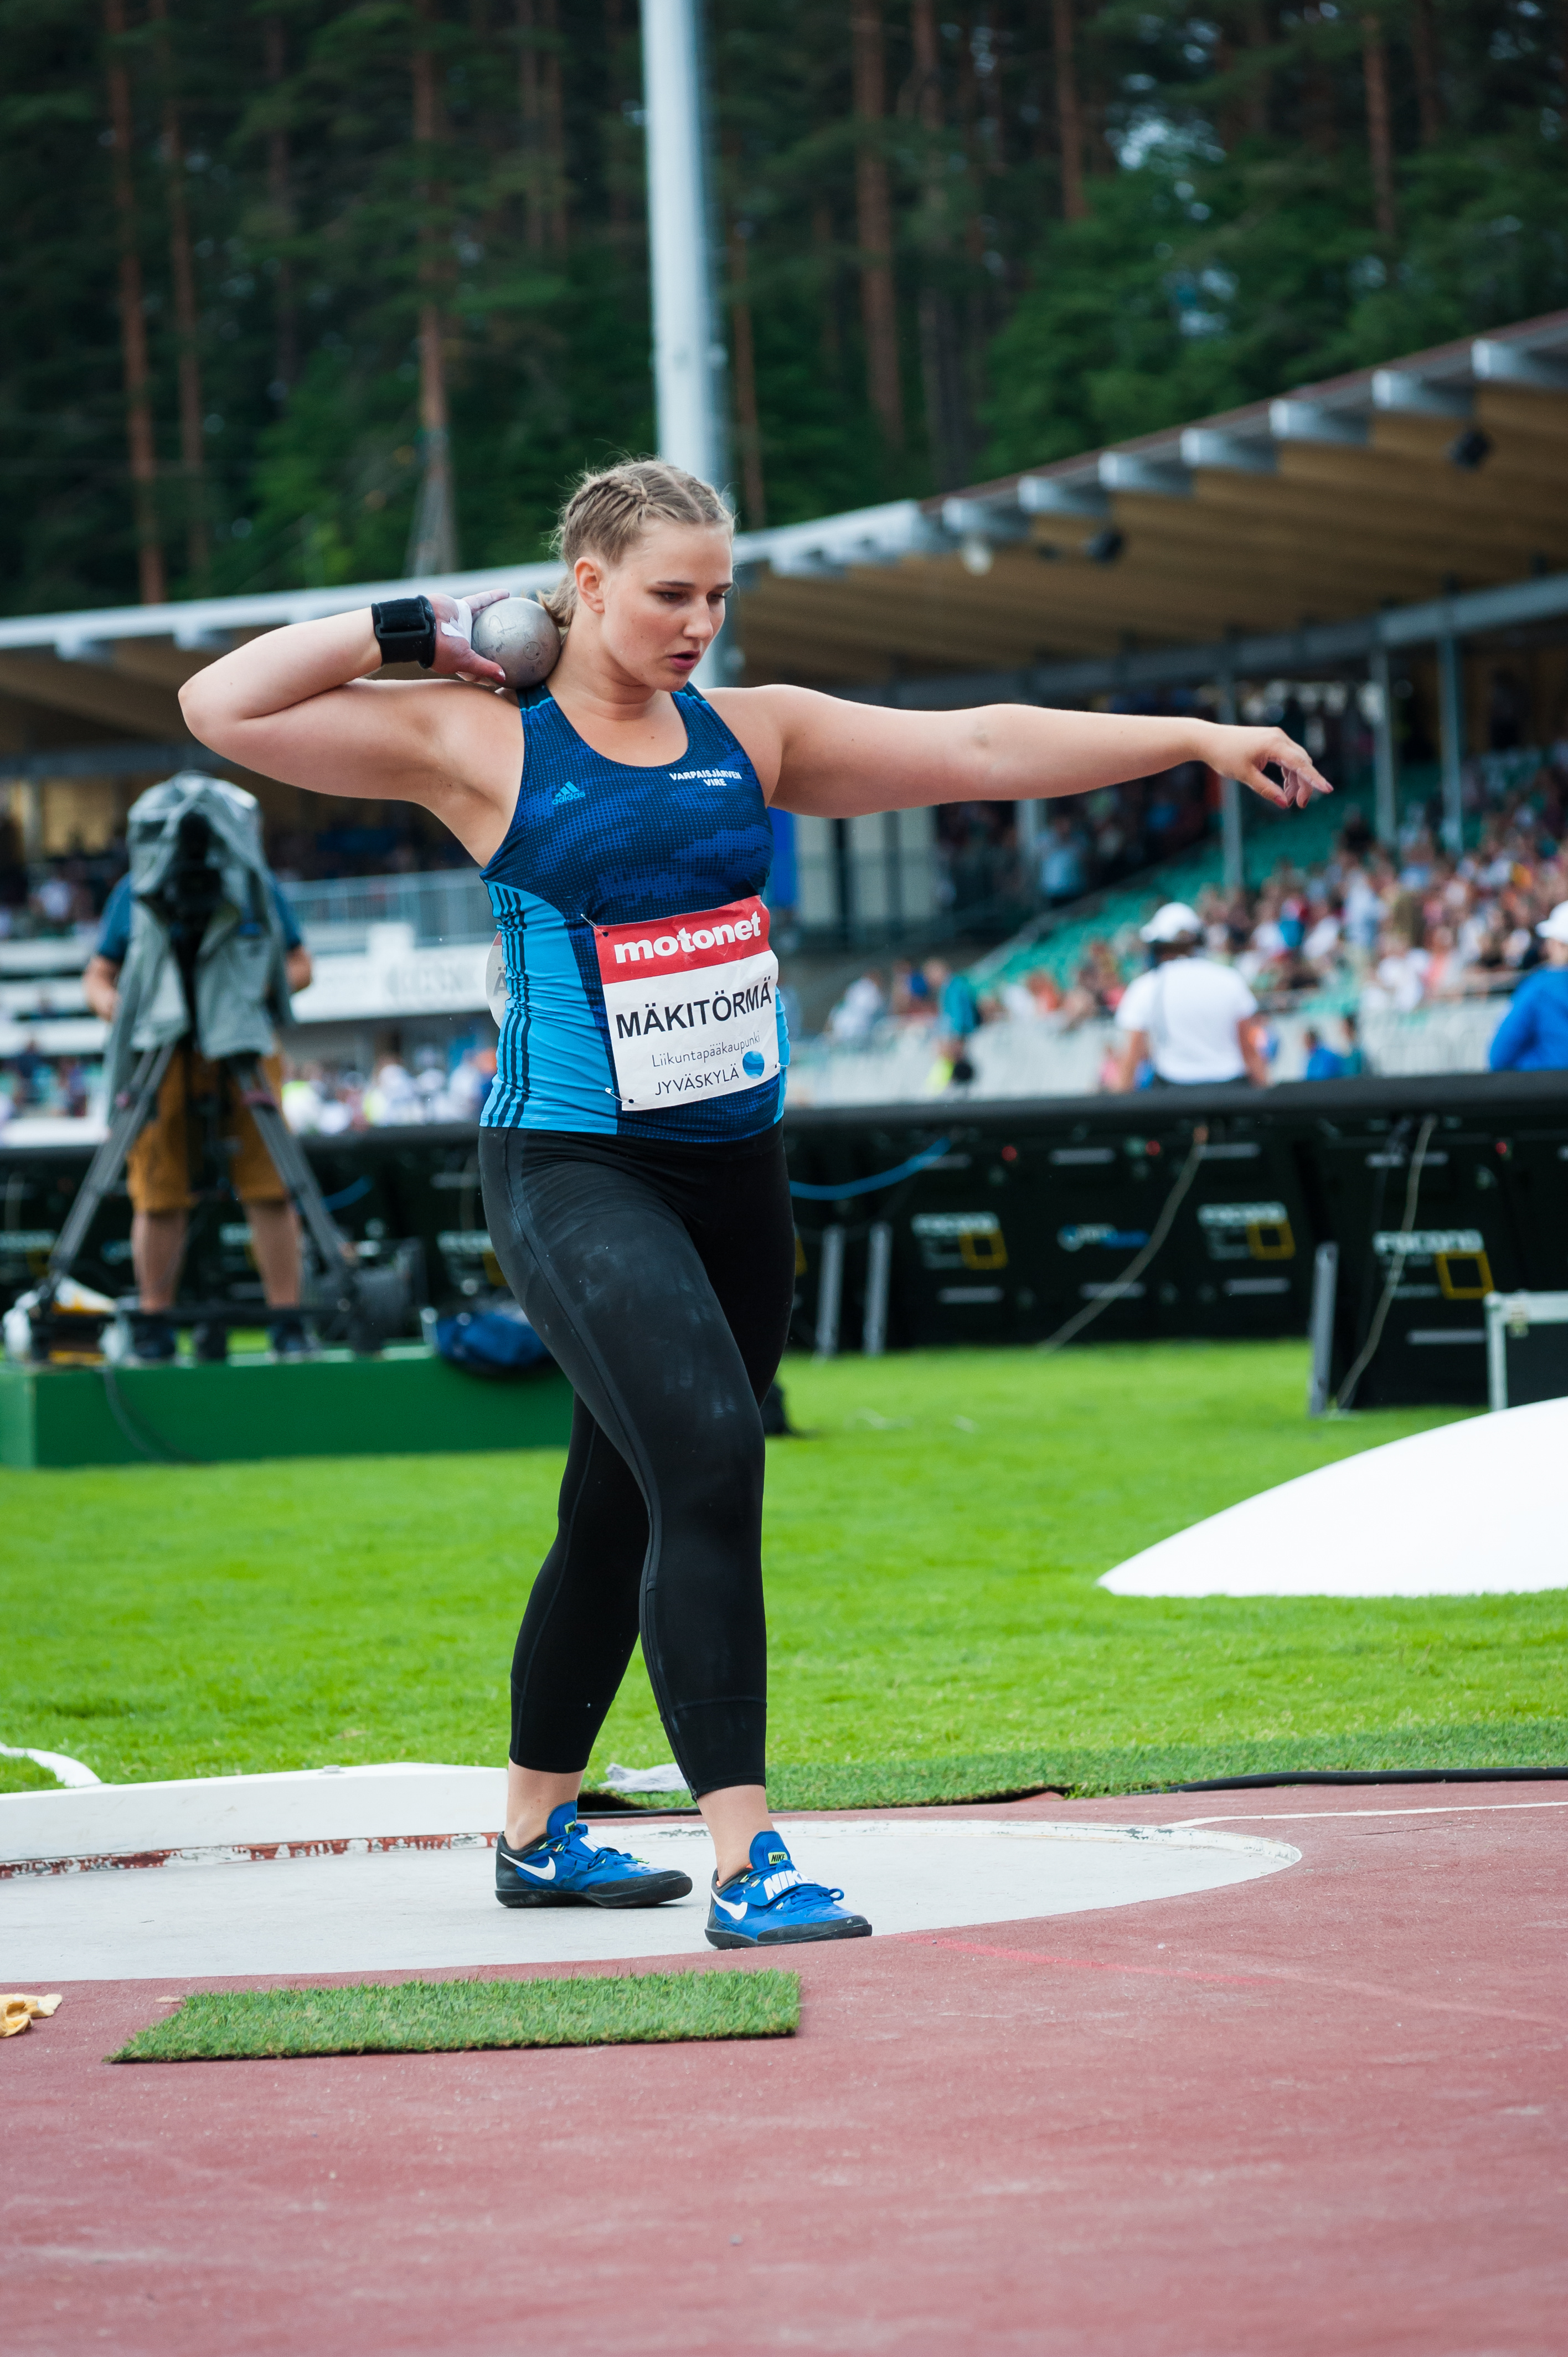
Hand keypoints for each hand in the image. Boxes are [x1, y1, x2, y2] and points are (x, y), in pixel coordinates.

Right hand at [427, 589, 509, 686]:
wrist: (422, 624)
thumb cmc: (441, 648)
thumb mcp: (465, 661)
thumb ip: (484, 668)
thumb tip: (504, 679)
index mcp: (462, 657)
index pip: (481, 664)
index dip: (493, 667)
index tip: (509, 669)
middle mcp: (463, 640)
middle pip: (486, 640)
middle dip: (499, 642)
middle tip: (518, 641)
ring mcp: (462, 623)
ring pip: (485, 618)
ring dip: (499, 615)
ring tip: (515, 614)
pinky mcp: (461, 607)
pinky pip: (481, 601)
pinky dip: (493, 596)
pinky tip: (508, 594)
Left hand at [1205, 723, 1331, 810]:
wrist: (1210, 740)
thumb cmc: (1225, 756)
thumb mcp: (1245, 776)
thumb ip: (1266, 789)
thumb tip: (1283, 803)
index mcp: (1274, 744)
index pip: (1300, 764)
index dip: (1315, 779)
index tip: (1327, 790)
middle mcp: (1279, 738)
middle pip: (1301, 763)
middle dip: (1304, 784)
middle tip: (1300, 805)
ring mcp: (1276, 738)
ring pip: (1295, 761)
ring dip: (1296, 781)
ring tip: (1289, 800)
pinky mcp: (1271, 742)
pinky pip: (1287, 759)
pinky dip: (1288, 774)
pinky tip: (1285, 789)